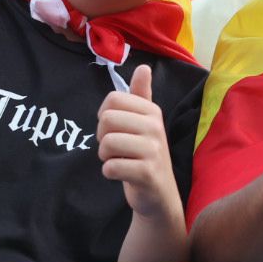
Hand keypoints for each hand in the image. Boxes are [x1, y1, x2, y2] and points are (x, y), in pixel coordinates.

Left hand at [97, 65, 180, 221]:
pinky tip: (123, 174)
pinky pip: (111, 167)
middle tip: (118, 148)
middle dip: (103, 137)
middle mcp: (155, 127)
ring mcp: (153, 150)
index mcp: (152, 111)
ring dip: (106, 156)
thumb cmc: (145, 154)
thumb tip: (144, 67)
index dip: (105, 116)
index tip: (116, 128)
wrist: (158, 194)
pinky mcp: (147, 173)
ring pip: (107, 143)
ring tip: (120, 160)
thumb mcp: (145, 122)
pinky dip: (110, 172)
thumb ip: (141, 95)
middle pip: (106, 120)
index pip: (112, 100)